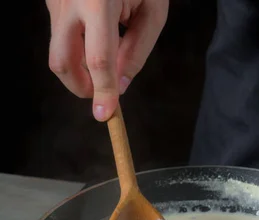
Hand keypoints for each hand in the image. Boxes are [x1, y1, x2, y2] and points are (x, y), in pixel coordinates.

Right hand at [46, 0, 168, 120]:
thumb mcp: (153, 12)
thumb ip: (137, 50)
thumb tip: (121, 85)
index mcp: (99, 3)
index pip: (99, 60)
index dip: (103, 91)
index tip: (106, 115)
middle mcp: (69, 2)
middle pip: (62, 62)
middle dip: (81, 87)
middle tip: (103, 95)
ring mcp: (54, 0)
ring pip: (58, 51)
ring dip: (80, 68)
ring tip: (107, 60)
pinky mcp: (51, 0)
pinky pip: (61, 35)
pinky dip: (78, 49)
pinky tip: (98, 36)